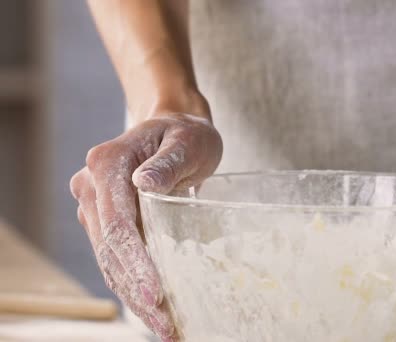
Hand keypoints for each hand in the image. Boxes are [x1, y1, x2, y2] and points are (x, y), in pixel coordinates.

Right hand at [70, 112, 221, 339]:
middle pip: (109, 248)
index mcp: (108, 162)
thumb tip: (144, 184)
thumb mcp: (188, 141)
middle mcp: (91, 185)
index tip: (157, 294)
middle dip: (136, 290)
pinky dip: (130, 284)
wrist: (175, 129)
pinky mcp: (104, 219)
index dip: (136, 262)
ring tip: (163, 326)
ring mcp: (94, 204)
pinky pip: (113, 257)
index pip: (118, 222)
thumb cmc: (186, 134)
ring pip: (107, 260)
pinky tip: (151, 309)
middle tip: (165, 324)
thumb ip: (168, 161)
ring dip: (132, 296)